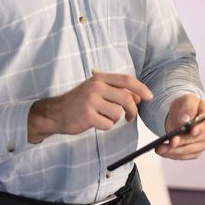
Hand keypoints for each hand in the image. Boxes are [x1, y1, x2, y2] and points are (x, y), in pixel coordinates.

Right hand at [27, 72, 153, 142]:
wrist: (55, 113)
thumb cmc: (79, 101)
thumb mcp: (96, 89)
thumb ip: (115, 90)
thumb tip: (138, 97)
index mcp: (100, 78)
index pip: (126, 80)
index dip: (141, 88)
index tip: (149, 97)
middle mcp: (96, 87)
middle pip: (126, 98)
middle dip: (133, 110)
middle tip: (131, 117)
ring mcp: (91, 101)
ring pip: (118, 113)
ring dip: (115, 119)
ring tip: (103, 117)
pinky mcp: (88, 116)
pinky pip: (108, 124)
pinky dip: (105, 126)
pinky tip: (95, 123)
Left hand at [155, 94, 204, 159]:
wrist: (180, 113)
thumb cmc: (187, 105)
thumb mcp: (188, 100)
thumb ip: (188, 108)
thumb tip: (185, 119)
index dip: (199, 130)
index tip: (192, 131)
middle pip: (196, 142)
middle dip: (183, 142)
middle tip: (172, 141)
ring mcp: (200, 145)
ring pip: (188, 151)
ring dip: (174, 151)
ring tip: (160, 148)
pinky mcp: (191, 152)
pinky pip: (183, 156)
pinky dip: (172, 155)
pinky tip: (163, 152)